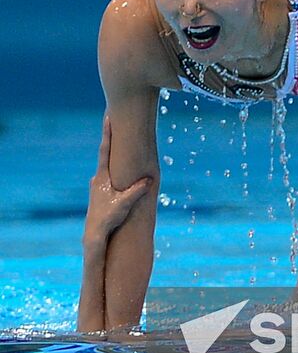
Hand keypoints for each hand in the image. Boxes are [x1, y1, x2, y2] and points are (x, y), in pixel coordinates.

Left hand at [83, 115, 152, 245]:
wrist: (94, 235)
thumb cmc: (108, 217)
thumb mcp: (125, 203)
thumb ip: (137, 190)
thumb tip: (149, 179)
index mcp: (102, 176)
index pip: (105, 149)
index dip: (107, 133)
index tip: (107, 117)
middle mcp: (98, 178)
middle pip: (106, 154)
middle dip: (113, 140)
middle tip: (116, 123)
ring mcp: (98, 186)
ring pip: (109, 167)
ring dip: (116, 157)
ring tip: (123, 146)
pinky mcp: (100, 194)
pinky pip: (110, 178)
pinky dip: (116, 171)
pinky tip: (123, 174)